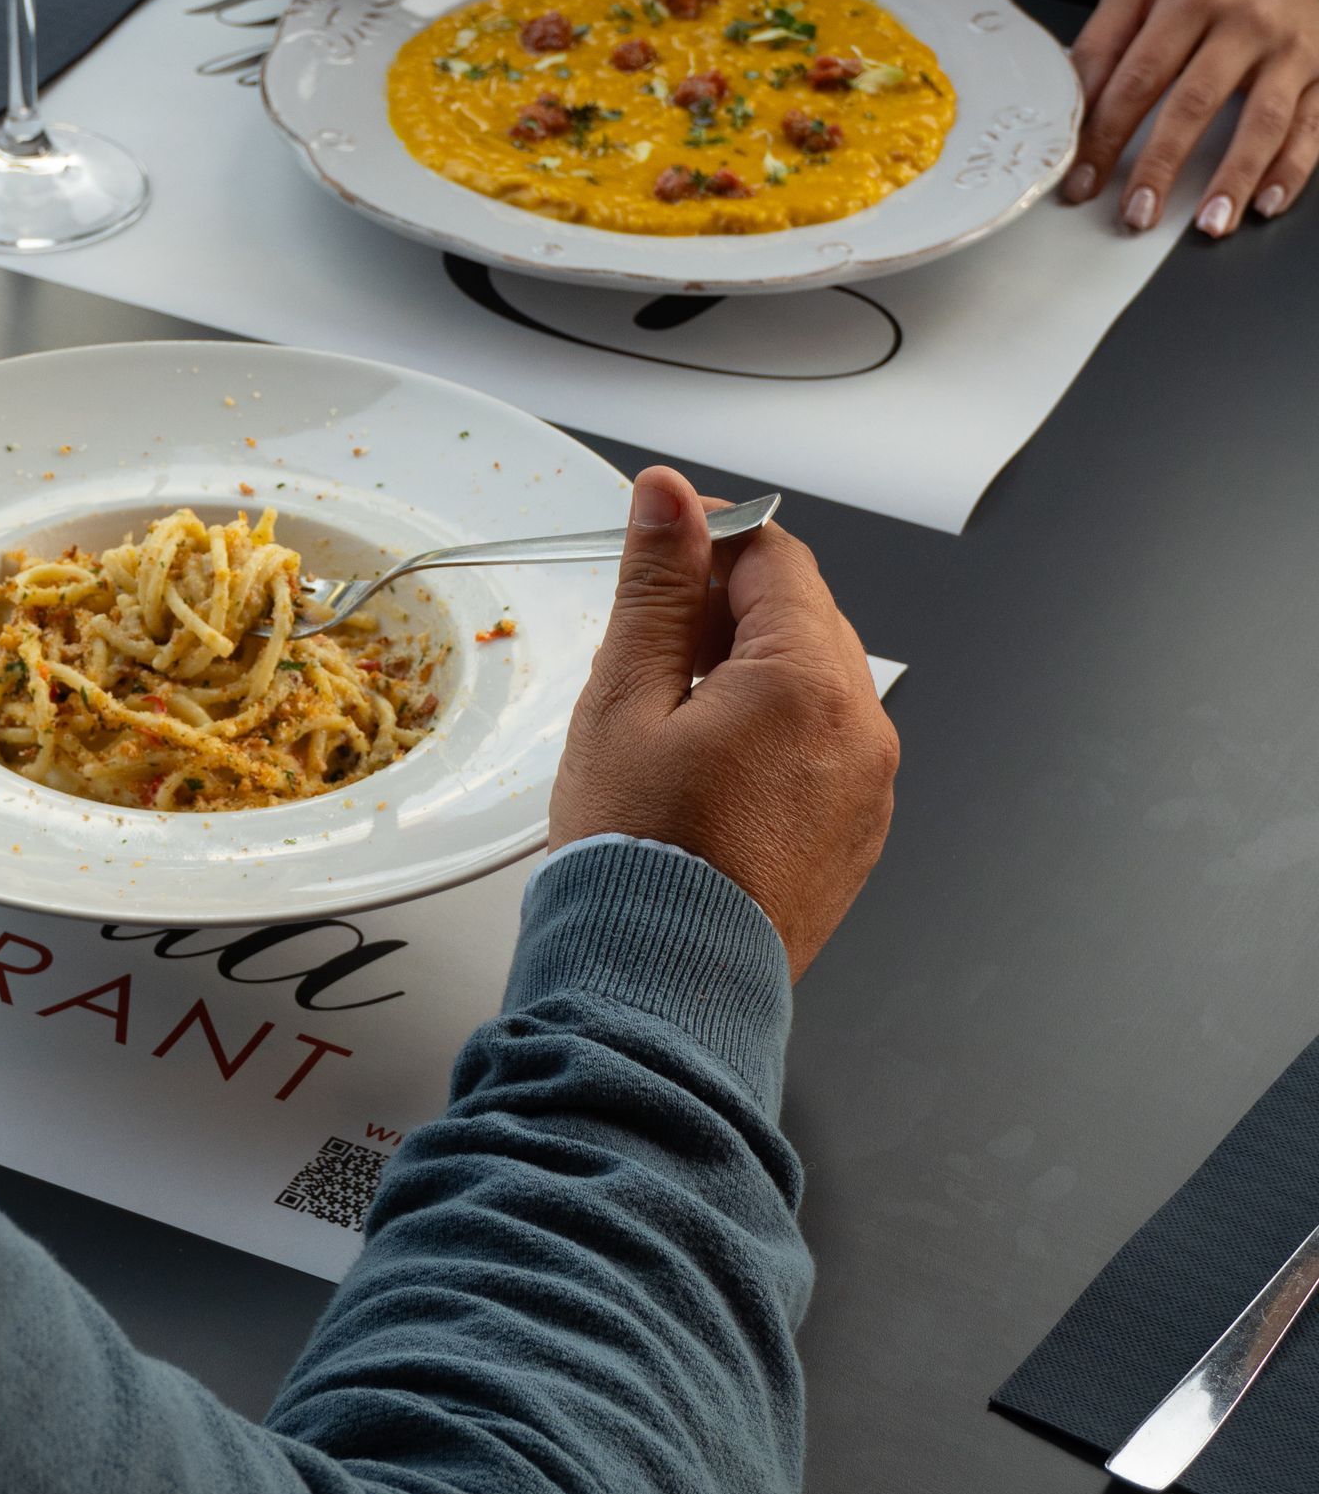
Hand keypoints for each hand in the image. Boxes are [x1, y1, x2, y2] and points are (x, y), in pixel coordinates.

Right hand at [549, 468, 896, 980]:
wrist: (660, 994)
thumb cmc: (638, 859)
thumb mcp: (626, 700)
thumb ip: (657, 588)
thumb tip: (669, 499)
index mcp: (810, 683)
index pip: (776, 556)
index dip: (712, 536)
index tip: (660, 545)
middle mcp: (862, 731)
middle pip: (803, 617)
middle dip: (728, 609)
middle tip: (649, 645)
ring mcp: (868, 790)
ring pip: (814, 684)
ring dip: (749, 673)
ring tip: (669, 720)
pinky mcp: (856, 836)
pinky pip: (822, 749)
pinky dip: (771, 735)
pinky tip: (707, 773)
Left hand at [1061, 0, 1318, 234]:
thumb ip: (1102, 45)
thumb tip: (1071, 108)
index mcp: (1187, 0)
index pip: (1138, 76)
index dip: (1106, 134)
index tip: (1083, 181)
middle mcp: (1241, 22)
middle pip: (1194, 101)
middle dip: (1161, 165)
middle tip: (1137, 213)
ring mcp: (1288, 50)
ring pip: (1261, 120)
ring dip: (1234, 178)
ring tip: (1208, 224)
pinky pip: (1311, 127)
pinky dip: (1290, 170)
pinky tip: (1265, 203)